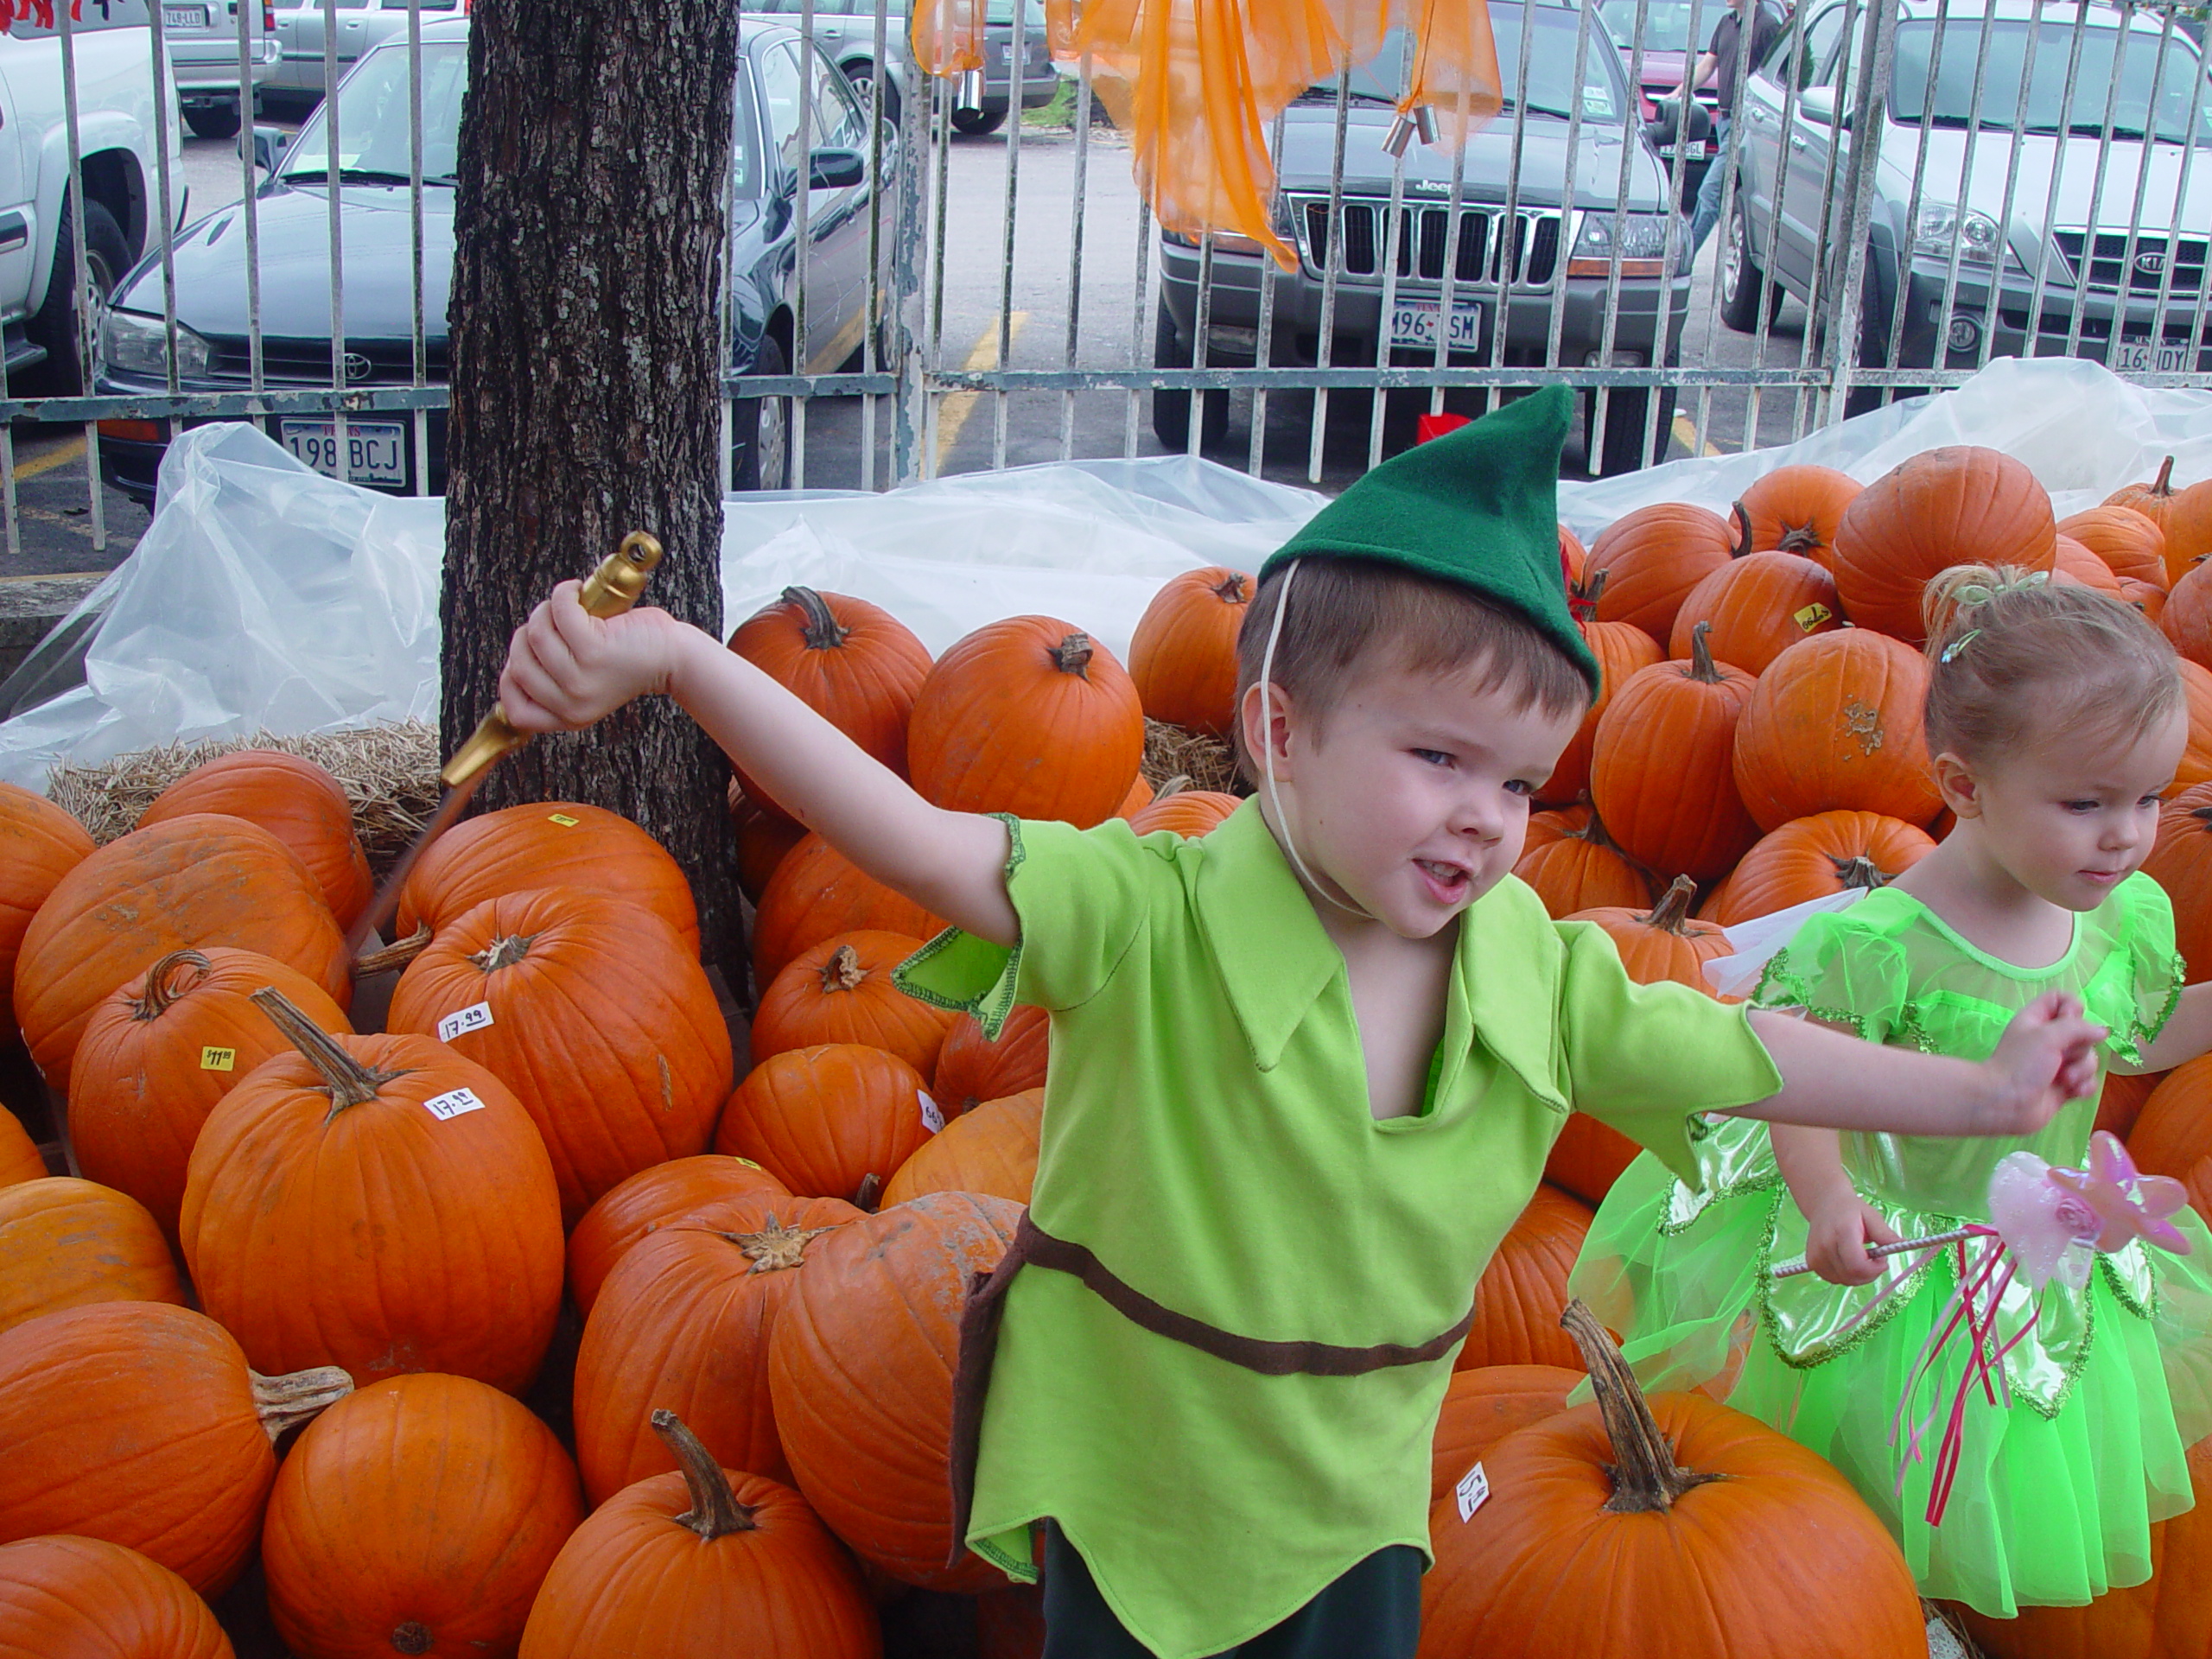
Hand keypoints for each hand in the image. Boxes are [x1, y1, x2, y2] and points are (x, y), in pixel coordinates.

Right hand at [497, 580, 687, 733]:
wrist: (672, 656)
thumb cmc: (629, 660)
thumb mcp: (588, 685)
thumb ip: (554, 681)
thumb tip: (517, 655)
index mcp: (569, 716)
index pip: (518, 712)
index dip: (510, 681)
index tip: (521, 658)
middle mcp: (572, 703)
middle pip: (519, 664)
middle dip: (528, 634)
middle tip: (550, 620)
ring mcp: (581, 679)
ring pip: (536, 635)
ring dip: (545, 610)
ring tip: (567, 603)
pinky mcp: (593, 650)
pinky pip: (560, 612)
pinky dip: (563, 594)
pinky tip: (576, 591)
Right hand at [1804, 1195, 1900, 1285]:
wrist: (1824, 1203)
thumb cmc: (1851, 1209)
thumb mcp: (1872, 1216)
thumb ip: (1885, 1234)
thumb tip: (1904, 1245)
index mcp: (1842, 1232)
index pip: (1858, 1266)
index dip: (1874, 1270)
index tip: (1882, 1260)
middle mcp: (1825, 1247)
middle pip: (1852, 1276)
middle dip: (1870, 1274)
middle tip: (1874, 1259)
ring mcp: (1816, 1257)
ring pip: (1844, 1281)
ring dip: (1859, 1276)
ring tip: (1861, 1257)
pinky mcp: (1812, 1263)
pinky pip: (1835, 1280)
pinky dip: (1846, 1276)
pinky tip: (1848, 1261)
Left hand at [1975, 991, 2107, 1135]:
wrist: (2006, 1104)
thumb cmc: (2021, 1064)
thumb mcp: (2047, 1036)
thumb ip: (2077, 1028)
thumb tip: (2102, 1031)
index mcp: (2037, 1020)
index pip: (2062, 1000)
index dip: (2072, 1007)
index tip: (2071, 1020)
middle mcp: (2048, 1040)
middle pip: (2083, 1033)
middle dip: (2079, 1047)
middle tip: (2061, 1057)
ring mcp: (2058, 1064)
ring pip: (2089, 1058)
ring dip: (2081, 1070)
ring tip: (2063, 1080)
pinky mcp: (2065, 1087)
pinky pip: (2088, 1080)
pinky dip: (2084, 1086)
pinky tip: (2073, 1092)